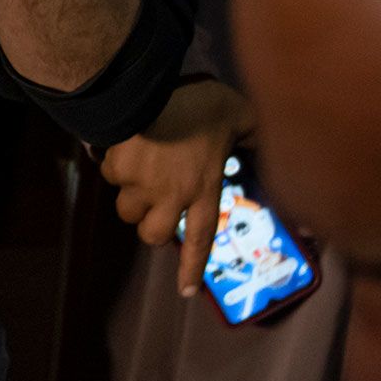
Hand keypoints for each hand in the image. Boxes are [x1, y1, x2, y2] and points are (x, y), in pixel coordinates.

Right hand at [101, 77, 253, 296]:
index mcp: (204, 189)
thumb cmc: (202, 103)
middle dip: (150, 226)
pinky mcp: (116, 169)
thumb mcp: (242, 115)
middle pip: (151, 234)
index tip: (186, 292)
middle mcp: (171, 196)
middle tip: (155, 208)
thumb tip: (269, 140)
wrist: (152, 88)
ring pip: (127, 210)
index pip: (199, 240)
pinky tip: (127, 145)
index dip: (191, 268)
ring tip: (141, 174)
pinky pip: (111, 176)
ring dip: (132, 198)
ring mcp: (140, 185)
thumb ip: (253, 134)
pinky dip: (116, 165)